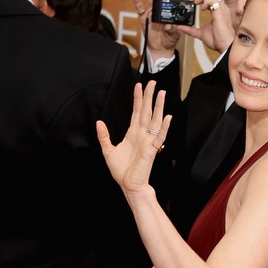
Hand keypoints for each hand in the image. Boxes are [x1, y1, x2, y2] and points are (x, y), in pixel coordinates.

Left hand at [97, 80, 171, 196]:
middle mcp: (142, 135)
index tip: (139, 86)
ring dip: (159, 107)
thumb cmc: (121, 171)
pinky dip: (165, 128)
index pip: (137, 112)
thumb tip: (99, 122)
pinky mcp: (152, 150)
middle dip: (150, 97)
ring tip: (162, 93)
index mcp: (132, 133)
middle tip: (153, 82)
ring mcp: (148, 141)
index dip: (138, 99)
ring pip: (155, 120)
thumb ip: (104, 136)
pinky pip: (160, 137)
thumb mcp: (108, 151)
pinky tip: (168, 117)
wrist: (128, 185)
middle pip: (147, 112)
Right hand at [132, 0, 180, 55]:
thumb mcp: (175, 35)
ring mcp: (152, 13)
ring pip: (150, 0)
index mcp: (170, 12)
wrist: (161, 49)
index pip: (171, 1)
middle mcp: (161, 10)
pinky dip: (136, 0)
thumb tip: (169, 26)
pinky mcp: (144, 18)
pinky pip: (139, 8)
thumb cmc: (169, 40)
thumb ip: (173, 29)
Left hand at [175, 0, 234, 54]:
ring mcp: (222, 9)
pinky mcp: (221, 11)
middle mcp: (221, 8)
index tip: (190, 1)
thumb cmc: (217, 41)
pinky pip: (212, 0)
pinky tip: (201, 9)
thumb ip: (190, 29)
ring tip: (195, 2)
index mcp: (217, 11)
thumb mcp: (200, 33)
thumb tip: (179, 27)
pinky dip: (205, 2)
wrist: (225, 47)